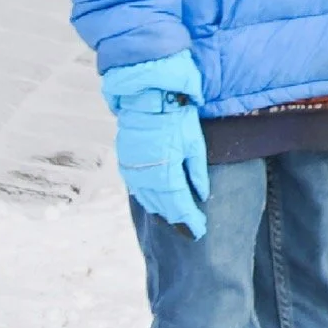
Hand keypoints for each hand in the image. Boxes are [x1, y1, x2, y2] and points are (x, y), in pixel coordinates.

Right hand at [103, 53, 208, 238]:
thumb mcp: (194, 143)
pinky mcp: (126, 162)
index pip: (179, 205)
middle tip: (189, 229)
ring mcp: (133, 171)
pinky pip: (137, 188)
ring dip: (161, 211)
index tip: (199, 231)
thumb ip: (196, 172)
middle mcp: (146, 177)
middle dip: (176, 219)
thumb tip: (201, 195)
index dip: (189, 220)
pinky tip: (155, 202)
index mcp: (165, 173)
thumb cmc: (176, 116)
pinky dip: (148, 198)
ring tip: (173, 220)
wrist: (147, 96)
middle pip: (162, 207)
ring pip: (147, 200)